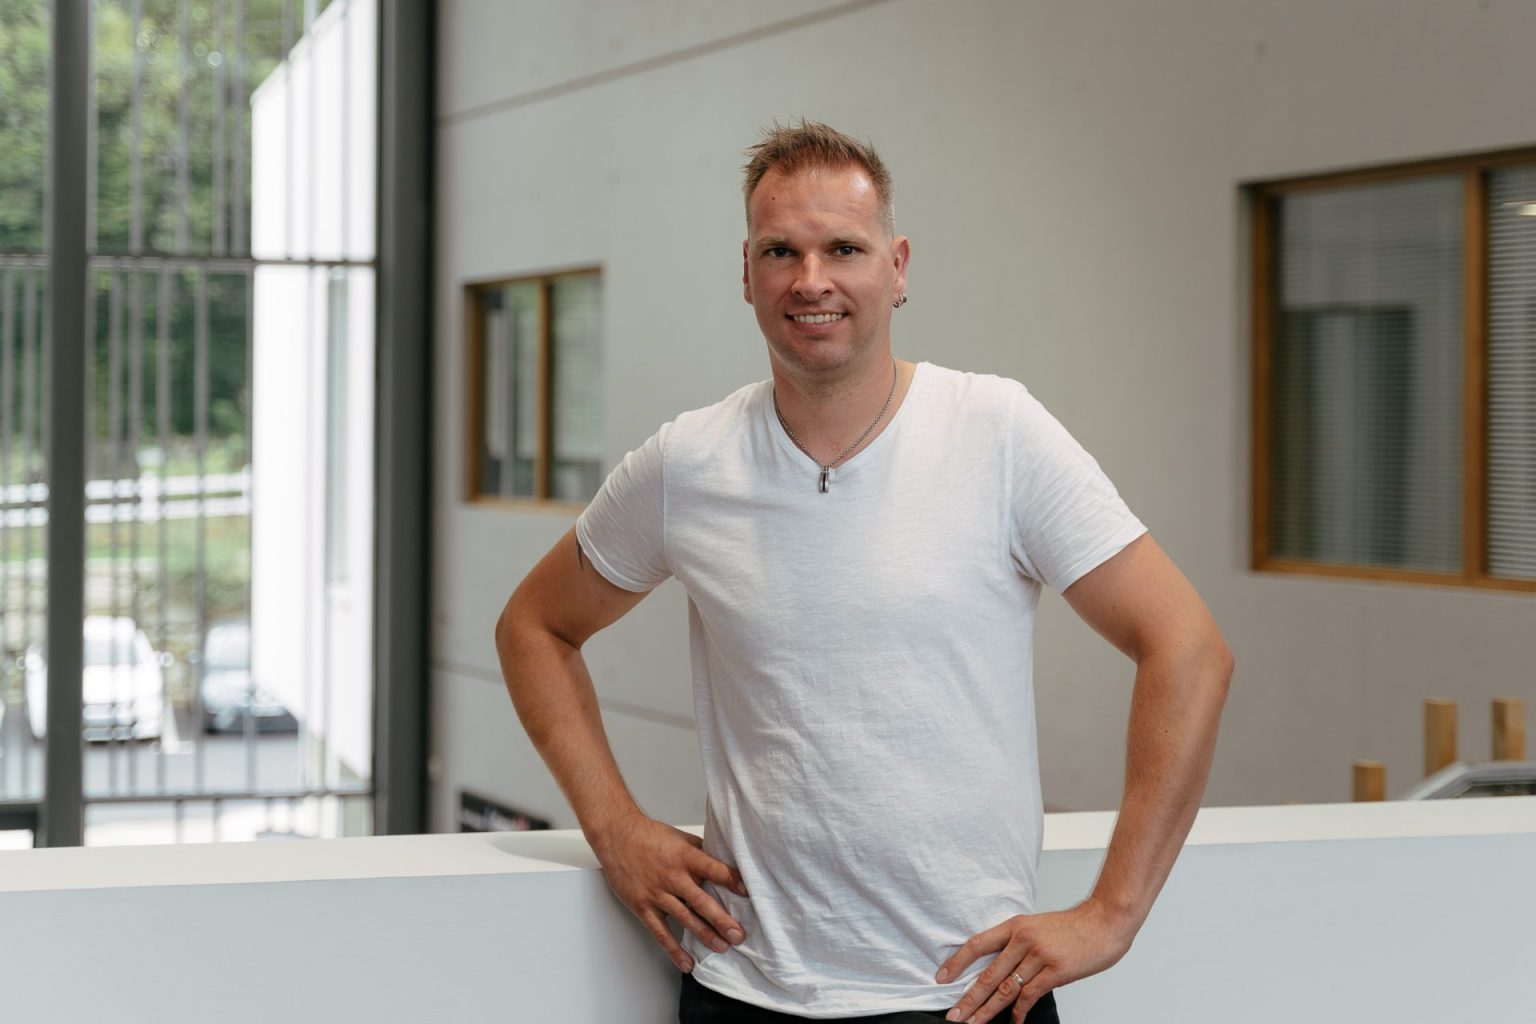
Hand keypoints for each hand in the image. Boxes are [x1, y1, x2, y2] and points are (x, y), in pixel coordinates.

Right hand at [590, 814, 749, 971]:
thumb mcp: (682, 839)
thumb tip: (726, 864)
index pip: (714, 870)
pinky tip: (687, 962)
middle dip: (722, 920)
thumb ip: (702, 854)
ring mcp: (658, 894)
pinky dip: (674, 950)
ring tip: (723, 947)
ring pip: (685, 919)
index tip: (749, 893)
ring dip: (705, 935)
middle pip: (702, 901)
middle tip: (739, 935)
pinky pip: (661, 932)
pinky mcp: (644, 907)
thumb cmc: (651, 837)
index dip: (733, 881)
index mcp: (686, 857)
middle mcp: (673, 876)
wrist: (617, 837)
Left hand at [935, 898, 1133, 1022]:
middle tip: (954, 1015)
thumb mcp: (1039, 927)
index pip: (978, 944)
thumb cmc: (1074, 927)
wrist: (1105, 921)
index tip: (942, 978)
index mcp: (1016, 925)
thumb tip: (1000, 969)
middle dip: (968, 998)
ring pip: (1006, 989)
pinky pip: (1030, 995)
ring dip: (987, 1010)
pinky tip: (1013, 1022)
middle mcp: (1023, 939)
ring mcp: (1039, 955)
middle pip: (988, 974)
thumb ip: (1019, 944)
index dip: (957, 962)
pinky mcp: (1056, 971)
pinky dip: (1019, 1012)